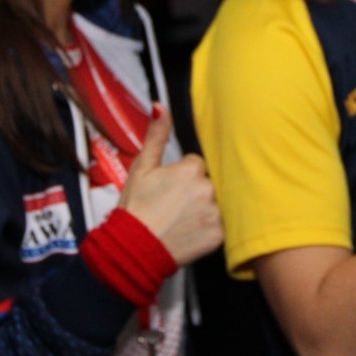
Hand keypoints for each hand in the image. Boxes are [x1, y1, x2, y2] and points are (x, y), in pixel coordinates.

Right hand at [119, 107, 223, 265]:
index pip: (196, 164)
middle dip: (196, 191)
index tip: (169, 189)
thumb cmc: (136, 208)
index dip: (182, 176)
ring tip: (183, 219)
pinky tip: (191, 232)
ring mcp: (215, 213)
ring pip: (216, 202)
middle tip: (175, 206)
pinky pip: (221, 226)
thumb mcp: (142, 168)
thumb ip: (156, 136)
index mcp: (191, 169)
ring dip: (204, 208)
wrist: (134, 249)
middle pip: (208, 182)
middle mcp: (208, 188)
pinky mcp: (219, 235)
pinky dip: (209, 228)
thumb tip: (160, 106)